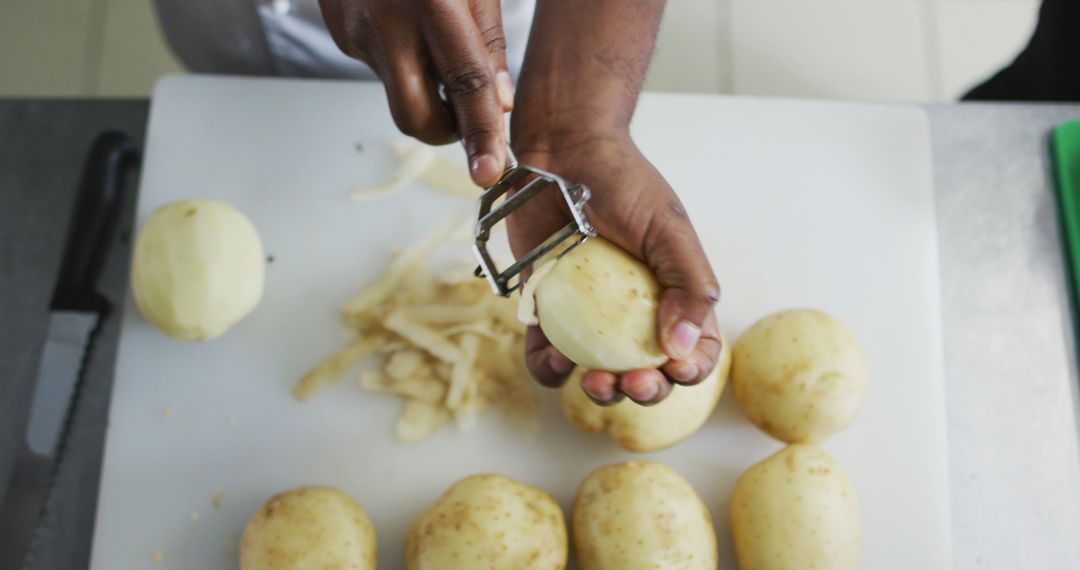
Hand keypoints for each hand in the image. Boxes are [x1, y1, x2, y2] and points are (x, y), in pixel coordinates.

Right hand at [319, 0, 514, 185]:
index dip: (479, 132)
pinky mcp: (339, 34)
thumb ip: (488, 39)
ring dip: (426, 89)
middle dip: (445, 131)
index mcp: (432, 1)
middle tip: (466, 115)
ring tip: (435, 42)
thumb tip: (500, 103)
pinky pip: (380, 68)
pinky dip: (404, 63)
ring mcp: (355, 32)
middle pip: (415, 115)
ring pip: (398, 93)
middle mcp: (387, 22)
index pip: (465, 82)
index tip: (489, 171)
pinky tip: (406, 26)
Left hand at [507, 132, 722, 404]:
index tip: (674, 368)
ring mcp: (587, 316)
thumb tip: (683, 347)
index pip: (695, 349)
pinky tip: (556, 360)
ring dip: (601, 391)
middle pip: (647, 372)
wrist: (562, 152)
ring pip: (597, 375)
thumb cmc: (622, 182)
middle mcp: (632, 313)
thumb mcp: (668, 228)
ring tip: (594, 380)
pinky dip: (549, 368)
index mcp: (673, 296)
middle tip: (633, 380)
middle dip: (645, 390)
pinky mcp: (544, 311)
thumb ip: (689, 284)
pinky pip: (546, 356)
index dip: (691, 370)